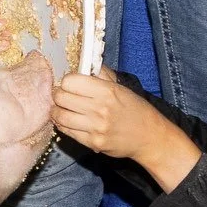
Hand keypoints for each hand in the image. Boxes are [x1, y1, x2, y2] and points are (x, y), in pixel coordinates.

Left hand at [52, 73, 200, 191]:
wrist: (150, 137)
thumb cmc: (135, 110)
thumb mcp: (121, 87)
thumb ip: (101, 74)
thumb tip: (82, 63)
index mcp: (107, 91)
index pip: (70, 81)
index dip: (67, 82)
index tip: (70, 85)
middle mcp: (100, 109)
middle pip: (60, 98)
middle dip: (58, 96)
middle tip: (63, 96)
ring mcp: (96, 127)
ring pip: (59, 116)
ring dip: (57, 111)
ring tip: (62, 109)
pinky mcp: (93, 142)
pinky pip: (66, 132)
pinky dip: (63, 125)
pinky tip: (69, 121)